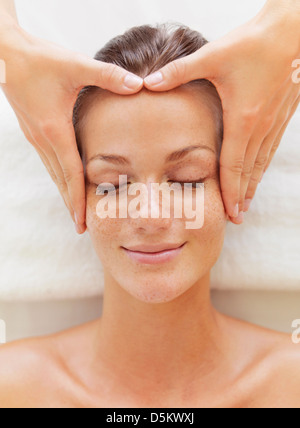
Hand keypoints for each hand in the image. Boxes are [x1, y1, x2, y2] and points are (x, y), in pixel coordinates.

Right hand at [0, 20, 143, 232]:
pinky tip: (66, 181)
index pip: (70, 174)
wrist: (5, 53)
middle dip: (71, 205)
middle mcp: (43, 140)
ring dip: (64, 194)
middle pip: (60, 181)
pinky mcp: (34, 131)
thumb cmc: (39, 59)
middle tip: (81, 227)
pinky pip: (49, 162)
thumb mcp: (75, 65)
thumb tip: (139, 85)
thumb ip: (108, 75)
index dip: (78, 199)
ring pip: (53, 174)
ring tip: (75, 212)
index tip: (82, 222)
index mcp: (54, 130)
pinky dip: (59, 177)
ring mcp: (36, 137)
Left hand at [144, 1, 299, 223]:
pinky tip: (259, 173)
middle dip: (241, 198)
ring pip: (261, 163)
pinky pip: (270, 149)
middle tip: (235, 218)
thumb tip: (148, 82)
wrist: (292, 32)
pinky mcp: (280, 116)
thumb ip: (179, 72)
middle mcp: (260, 128)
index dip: (230, 193)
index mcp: (242, 120)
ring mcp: (272, 123)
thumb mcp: (213, 56)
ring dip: (253, 186)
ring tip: (246, 204)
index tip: (229, 214)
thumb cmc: (253, 43)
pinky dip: (262, 167)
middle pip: (249, 172)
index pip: (234, 167)